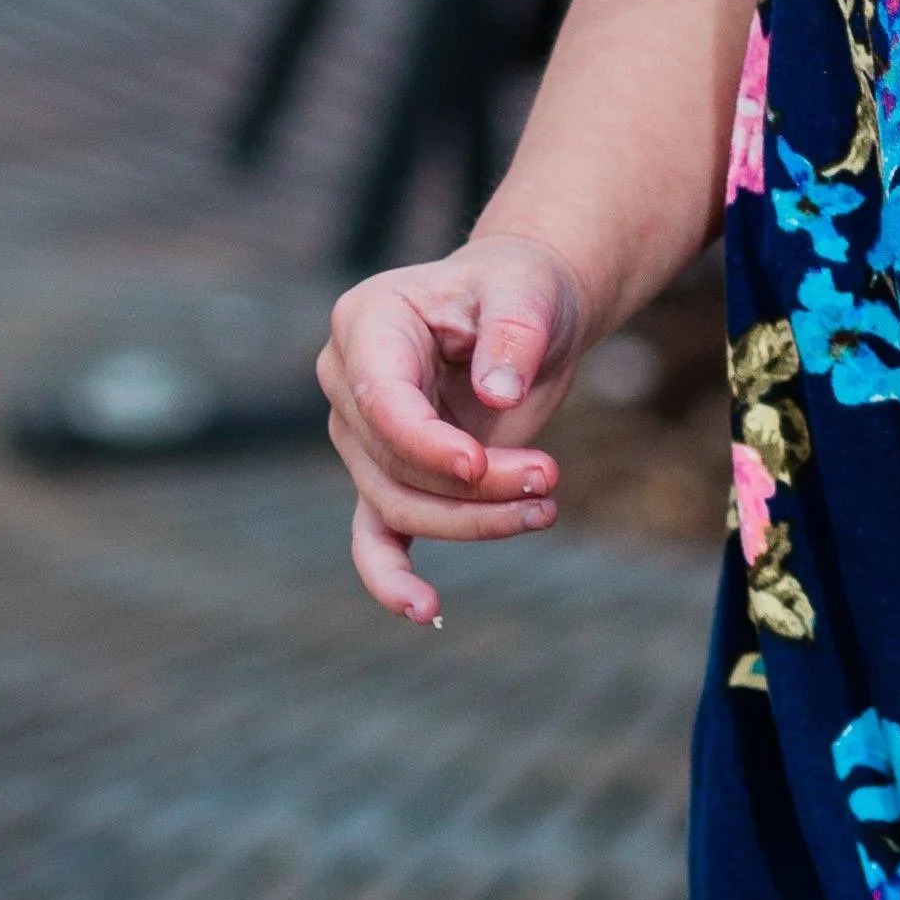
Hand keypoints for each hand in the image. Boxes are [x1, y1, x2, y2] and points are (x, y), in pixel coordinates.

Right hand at [320, 231, 588, 624]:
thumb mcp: (528, 291)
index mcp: (367, 324)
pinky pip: (374, 537)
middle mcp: (348, 382)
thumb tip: (495, 397)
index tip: (480, 464)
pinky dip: (392, 577)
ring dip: (474, 521)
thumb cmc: (521, 288)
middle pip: (395, 463)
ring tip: (546, 508)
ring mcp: (361, 437)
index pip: (379, 400)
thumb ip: (513, 333)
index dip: (426, 442)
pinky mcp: (387, 475)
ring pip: (399, 506)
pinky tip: (424, 610)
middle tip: (551, 478)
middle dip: (476, 485)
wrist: (523, 309)